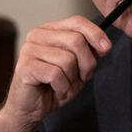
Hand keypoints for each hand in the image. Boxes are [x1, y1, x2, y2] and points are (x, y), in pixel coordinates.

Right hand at [0, 15, 111, 131]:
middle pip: (75, 40)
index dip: (95, 33)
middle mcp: (37, 35)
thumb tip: (103, 46)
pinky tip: (55, 90)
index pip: (76, 21)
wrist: (30, 109)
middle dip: (86, 63)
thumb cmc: (53, 86)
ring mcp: (29, 50)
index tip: (106, 49)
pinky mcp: (25, 66)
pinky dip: (62, 87)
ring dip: (72, 79)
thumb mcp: (77, 68)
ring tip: (64, 85)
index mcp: (49, 30)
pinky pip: (56, 74)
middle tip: (80, 78)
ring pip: (67, 60)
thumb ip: (88, 54)